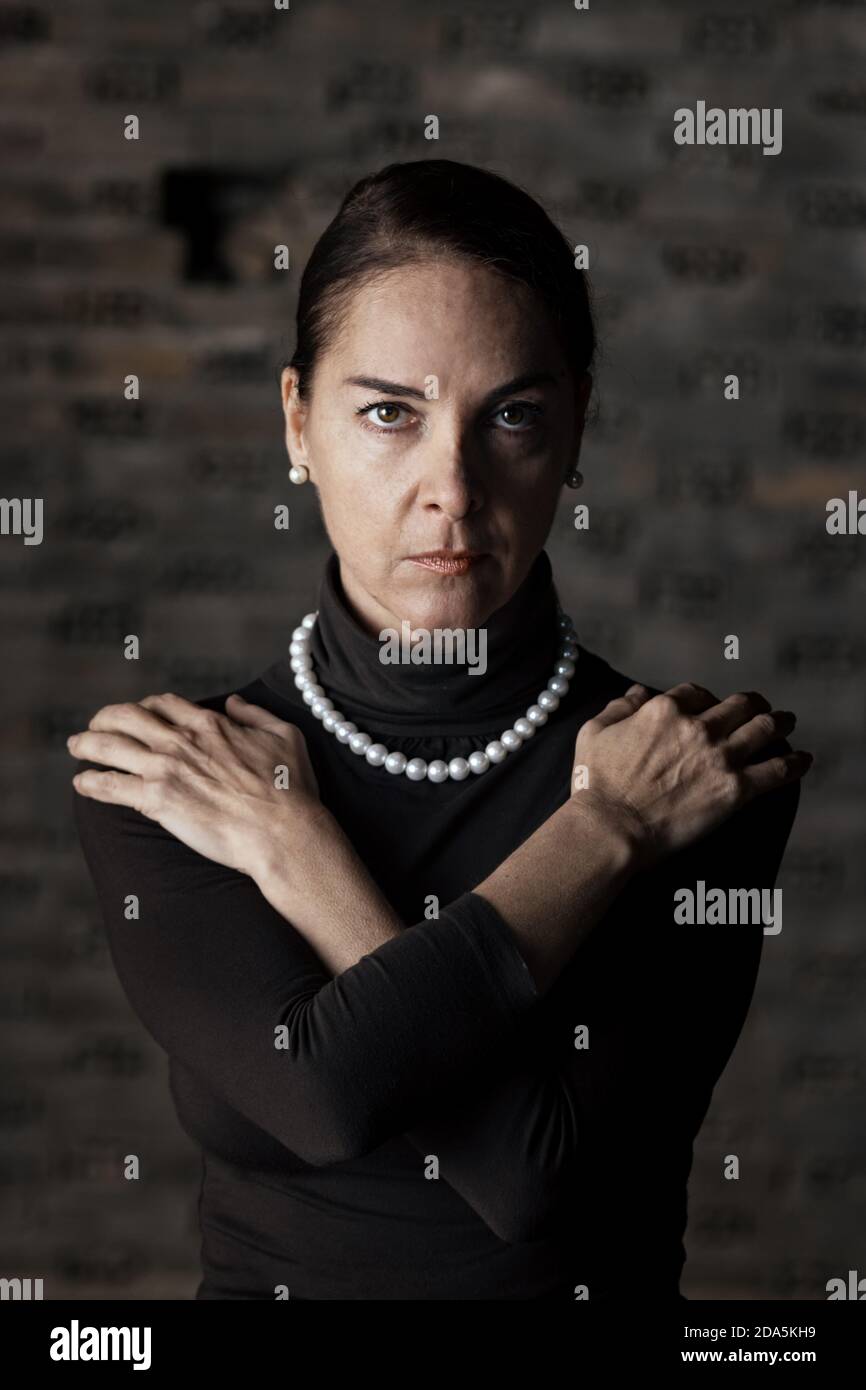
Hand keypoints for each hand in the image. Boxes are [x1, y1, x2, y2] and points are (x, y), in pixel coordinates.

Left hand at [68, 692, 324, 882]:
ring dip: (87, 744)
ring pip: (109, 746)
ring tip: (76, 746)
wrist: (281, 832)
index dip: (147, 706)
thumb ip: (256, 714)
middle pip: (126, 716)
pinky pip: (109, 786)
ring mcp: (165, 769)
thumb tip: (234, 702)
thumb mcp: (285, 736)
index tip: (141, 713)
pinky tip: (82, 783)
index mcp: (208, 724)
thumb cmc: (290, 789)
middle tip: (96, 725)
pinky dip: (91, 782)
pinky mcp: (155, 800)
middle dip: (106, 717)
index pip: (164, 704)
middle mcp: (180, 741)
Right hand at [571, 682, 812, 868]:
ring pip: (764, 729)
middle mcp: (698, 727)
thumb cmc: (595, 785)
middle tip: (762, 709)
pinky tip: (804, 760)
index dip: (706, 698)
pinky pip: (776, 771)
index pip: (696, 693)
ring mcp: (720, 758)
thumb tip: (637, 691)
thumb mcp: (593, 733)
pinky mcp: (736, 790)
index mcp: (664, 710)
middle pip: (739, 705)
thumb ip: (618, 706)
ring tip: (788, 723)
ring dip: (780, 723)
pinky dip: (794, 763)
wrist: (611, 829)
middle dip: (753, 704)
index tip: (711, 706)